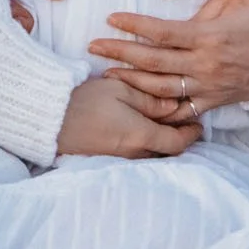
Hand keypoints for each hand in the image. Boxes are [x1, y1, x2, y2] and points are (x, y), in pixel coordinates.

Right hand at [55, 73, 201, 158]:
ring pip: (153, 153)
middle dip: (180, 137)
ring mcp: (120, 158)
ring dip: (163, 140)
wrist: (49, 119)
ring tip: (167, 121)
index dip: (192, 134)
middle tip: (187, 119)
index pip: (178, 142)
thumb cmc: (85, 99)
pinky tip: (143, 127)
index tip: (199, 123)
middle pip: (167, 151)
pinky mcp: (107, 158)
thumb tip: (173, 105)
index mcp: (141, 135)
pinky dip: (147, 143)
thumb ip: (150, 98)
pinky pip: (137, 154)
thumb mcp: (120, 89)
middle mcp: (134, 152)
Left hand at [92, 0, 248, 112]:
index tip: (110, 18)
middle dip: (120, 54)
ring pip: (162, 90)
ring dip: (132, 82)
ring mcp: (208, 86)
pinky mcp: (214, 101)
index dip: (134, 25)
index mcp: (210, 35)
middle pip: (154, 62)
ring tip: (107, 74)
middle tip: (92, 47)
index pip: (162, 31)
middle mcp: (205, 64)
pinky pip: (182, 111)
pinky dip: (160, 110)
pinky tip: (140, 105)